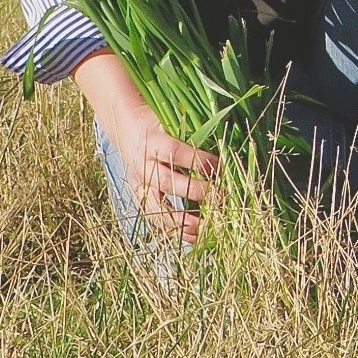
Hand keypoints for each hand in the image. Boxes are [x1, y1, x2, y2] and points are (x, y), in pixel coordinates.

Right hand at [75, 51, 217, 244]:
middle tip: (221, 199)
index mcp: (152, 141)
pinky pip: (154, 219)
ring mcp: (139, 185)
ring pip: (157, 208)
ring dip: (182, 221)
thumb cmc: (159, 122)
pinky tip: (193, 236)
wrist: (127, 129)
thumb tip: (229, 143)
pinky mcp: (138, 198)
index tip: (221, 168)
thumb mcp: (172, 121)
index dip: (198, 161)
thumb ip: (195, 132)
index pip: (175, 153)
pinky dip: (173, 230)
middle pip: (168, 182)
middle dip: (195, 193)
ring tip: (205, 228)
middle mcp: (142, 165)